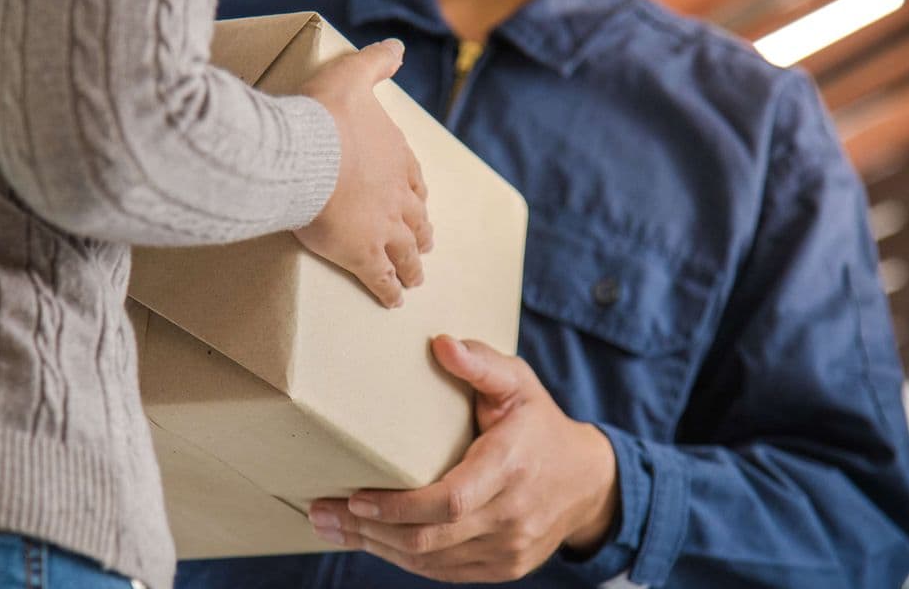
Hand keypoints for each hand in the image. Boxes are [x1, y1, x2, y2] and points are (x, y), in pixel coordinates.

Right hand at [295, 39, 433, 308]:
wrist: (304, 151)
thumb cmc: (323, 114)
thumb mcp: (352, 75)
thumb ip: (375, 62)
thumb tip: (397, 46)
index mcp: (396, 158)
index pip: (414, 180)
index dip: (416, 194)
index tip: (418, 202)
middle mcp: (397, 195)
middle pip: (415, 220)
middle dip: (420, 234)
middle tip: (423, 246)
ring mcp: (383, 227)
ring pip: (405, 253)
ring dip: (411, 266)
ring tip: (414, 279)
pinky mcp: (361, 254)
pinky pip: (381, 278)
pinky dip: (389, 290)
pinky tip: (393, 301)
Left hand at [308, 336, 619, 582]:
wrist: (587, 482)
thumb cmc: (540, 423)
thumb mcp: (518, 382)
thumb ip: (480, 363)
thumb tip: (441, 343)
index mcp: (511, 467)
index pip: (450, 501)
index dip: (398, 507)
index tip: (355, 498)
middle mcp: (511, 516)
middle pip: (430, 538)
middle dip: (369, 531)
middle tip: (322, 513)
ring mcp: (508, 549)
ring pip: (431, 561)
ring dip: (377, 548)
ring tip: (332, 527)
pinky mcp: (502, 568)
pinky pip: (444, 572)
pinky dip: (405, 558)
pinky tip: (372, 541)